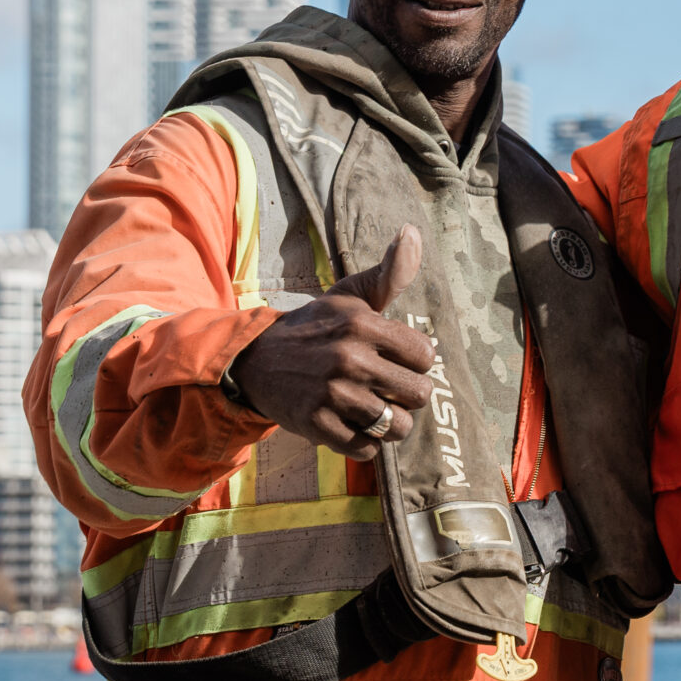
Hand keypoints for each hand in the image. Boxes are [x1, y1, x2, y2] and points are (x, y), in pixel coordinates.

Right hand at [227, 225, 437, 460]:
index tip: (395, 359)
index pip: (426, 355)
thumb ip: (388, 273)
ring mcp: (332, 394)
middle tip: (387, 388)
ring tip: (375, 410)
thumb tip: (412, 232)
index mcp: (361, 324)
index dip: (416, 361)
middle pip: (419, 394)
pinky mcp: (317, 425)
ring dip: (390, 424)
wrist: (255, 360)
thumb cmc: (315, 327)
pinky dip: (365, 443)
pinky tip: (353, 424)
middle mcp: (348, 358)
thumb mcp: (349, 297)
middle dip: (407, 395)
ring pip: (397, 427)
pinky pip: (367, 449)